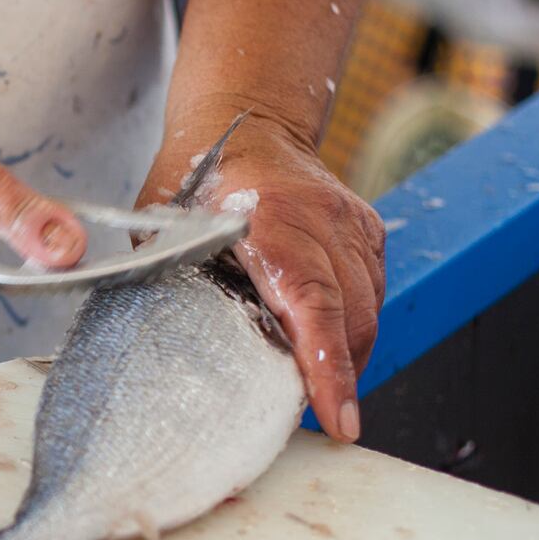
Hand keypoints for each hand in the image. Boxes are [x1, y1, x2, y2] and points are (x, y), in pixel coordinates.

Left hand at [140, 118, 383, 441]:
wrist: (243, 120)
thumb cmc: (194, 179)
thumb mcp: (164, 234)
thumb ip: (173, 289)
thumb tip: (169, 358)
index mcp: (269, 220)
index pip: (313, 306)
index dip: (328, 369)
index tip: (339, 418)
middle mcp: (321, 219)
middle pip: (352, 318)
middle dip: (341, 378)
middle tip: (321, 419)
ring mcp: (350, 222)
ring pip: (370, 309)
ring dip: (349, 354)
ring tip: (321, 385)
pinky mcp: (365, 228)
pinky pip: (373, 290)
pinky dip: (355, 324)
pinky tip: (329, 339)